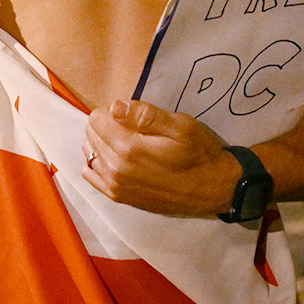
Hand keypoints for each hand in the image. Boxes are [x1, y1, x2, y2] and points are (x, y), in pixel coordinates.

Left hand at [81, 98, 239, 216]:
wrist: (213, 189)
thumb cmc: (199, 153)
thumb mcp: (180, 126)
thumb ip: (145, 115)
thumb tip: (115, 107)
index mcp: (128, 148)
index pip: (96, 119)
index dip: (113, 111)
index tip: (132, 116)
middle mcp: (115, 169)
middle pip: (91, 135)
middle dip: (107, 125)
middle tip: (133, 128)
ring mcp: (115, 186)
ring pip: (89, 153)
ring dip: (103, 143)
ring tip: (128, 143)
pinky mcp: (119, 197)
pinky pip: (91, 175)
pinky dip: (98, 162)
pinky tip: (116, 159)